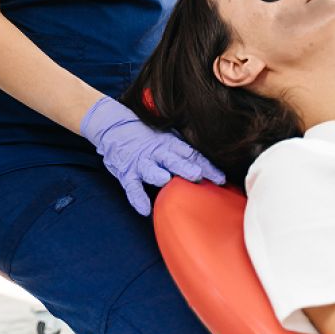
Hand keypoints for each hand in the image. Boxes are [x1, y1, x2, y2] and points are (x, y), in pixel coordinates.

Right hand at [79, 97, 224, 215]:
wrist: (113, 124)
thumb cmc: (144, 133)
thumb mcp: (165, 134)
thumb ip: (181, 147)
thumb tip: (205, 162)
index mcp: (169, 142)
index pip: (191, 154)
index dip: (206, 166)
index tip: (221, 178)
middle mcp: (156, 152)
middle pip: (173, 160)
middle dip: (186, 168)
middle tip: (198, 176)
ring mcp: (140, 162)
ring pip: (151, 170)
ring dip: (159, 176)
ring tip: (166, 181)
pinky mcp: (126, 172)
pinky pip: (132, 187)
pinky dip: (137, 198)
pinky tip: (145, 209)